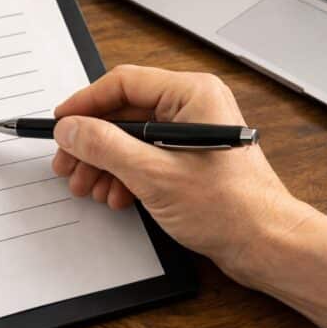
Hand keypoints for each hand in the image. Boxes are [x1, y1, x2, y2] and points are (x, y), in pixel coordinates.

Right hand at [51, 65, 311, 277]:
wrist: (266, 243)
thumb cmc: (230, 207)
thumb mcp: (154, 175)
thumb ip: (106, 147)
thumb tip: (71, 129)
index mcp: (193, 94)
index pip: (124, 83)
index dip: (86, 104)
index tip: (60, 124)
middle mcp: (195, 107)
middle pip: (126, 113)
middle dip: (93, 143)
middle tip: (67, 165)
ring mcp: (193, 133)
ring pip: (133, 138)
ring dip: (106, 163)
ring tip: (87, 187)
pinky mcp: (192, 159)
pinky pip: (148, 157)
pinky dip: (126, 175)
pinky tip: (115, 196)